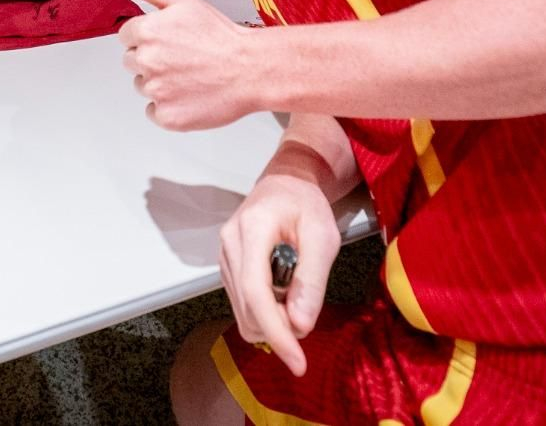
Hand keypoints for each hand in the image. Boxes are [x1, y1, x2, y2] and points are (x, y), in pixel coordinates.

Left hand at [115, 0, 256, 128]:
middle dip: (151, 58)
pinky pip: (154, 111)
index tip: (169, 40)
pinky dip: (168, 106)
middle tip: (181, 57)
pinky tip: (188, 94)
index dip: (148, 37)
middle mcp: (146, 62)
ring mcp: (156, 91)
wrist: (252, 69)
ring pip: (142, 86)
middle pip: (131, 62)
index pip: (126, 37)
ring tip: (189, 75)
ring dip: (159, 82)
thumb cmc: (220, 34)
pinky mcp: (167, 117)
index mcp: (146, 31)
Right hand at [218, 164, 339, 376]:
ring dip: (273, 321)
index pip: (256, 291)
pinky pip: (243, 304)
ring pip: (243, 312)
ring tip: (298, 297)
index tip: (298, 361)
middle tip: (308, 312)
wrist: (286, 185)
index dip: (276, 331)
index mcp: (252, 229)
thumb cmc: (305, 205)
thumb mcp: (322, 236)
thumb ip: (312, 279)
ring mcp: (224, 256)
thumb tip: (300, 324)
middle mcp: (229, 244)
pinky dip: (266, 312)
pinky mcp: (227, 267)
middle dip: (279, 328)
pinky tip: (283, 296)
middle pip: (247, 308)